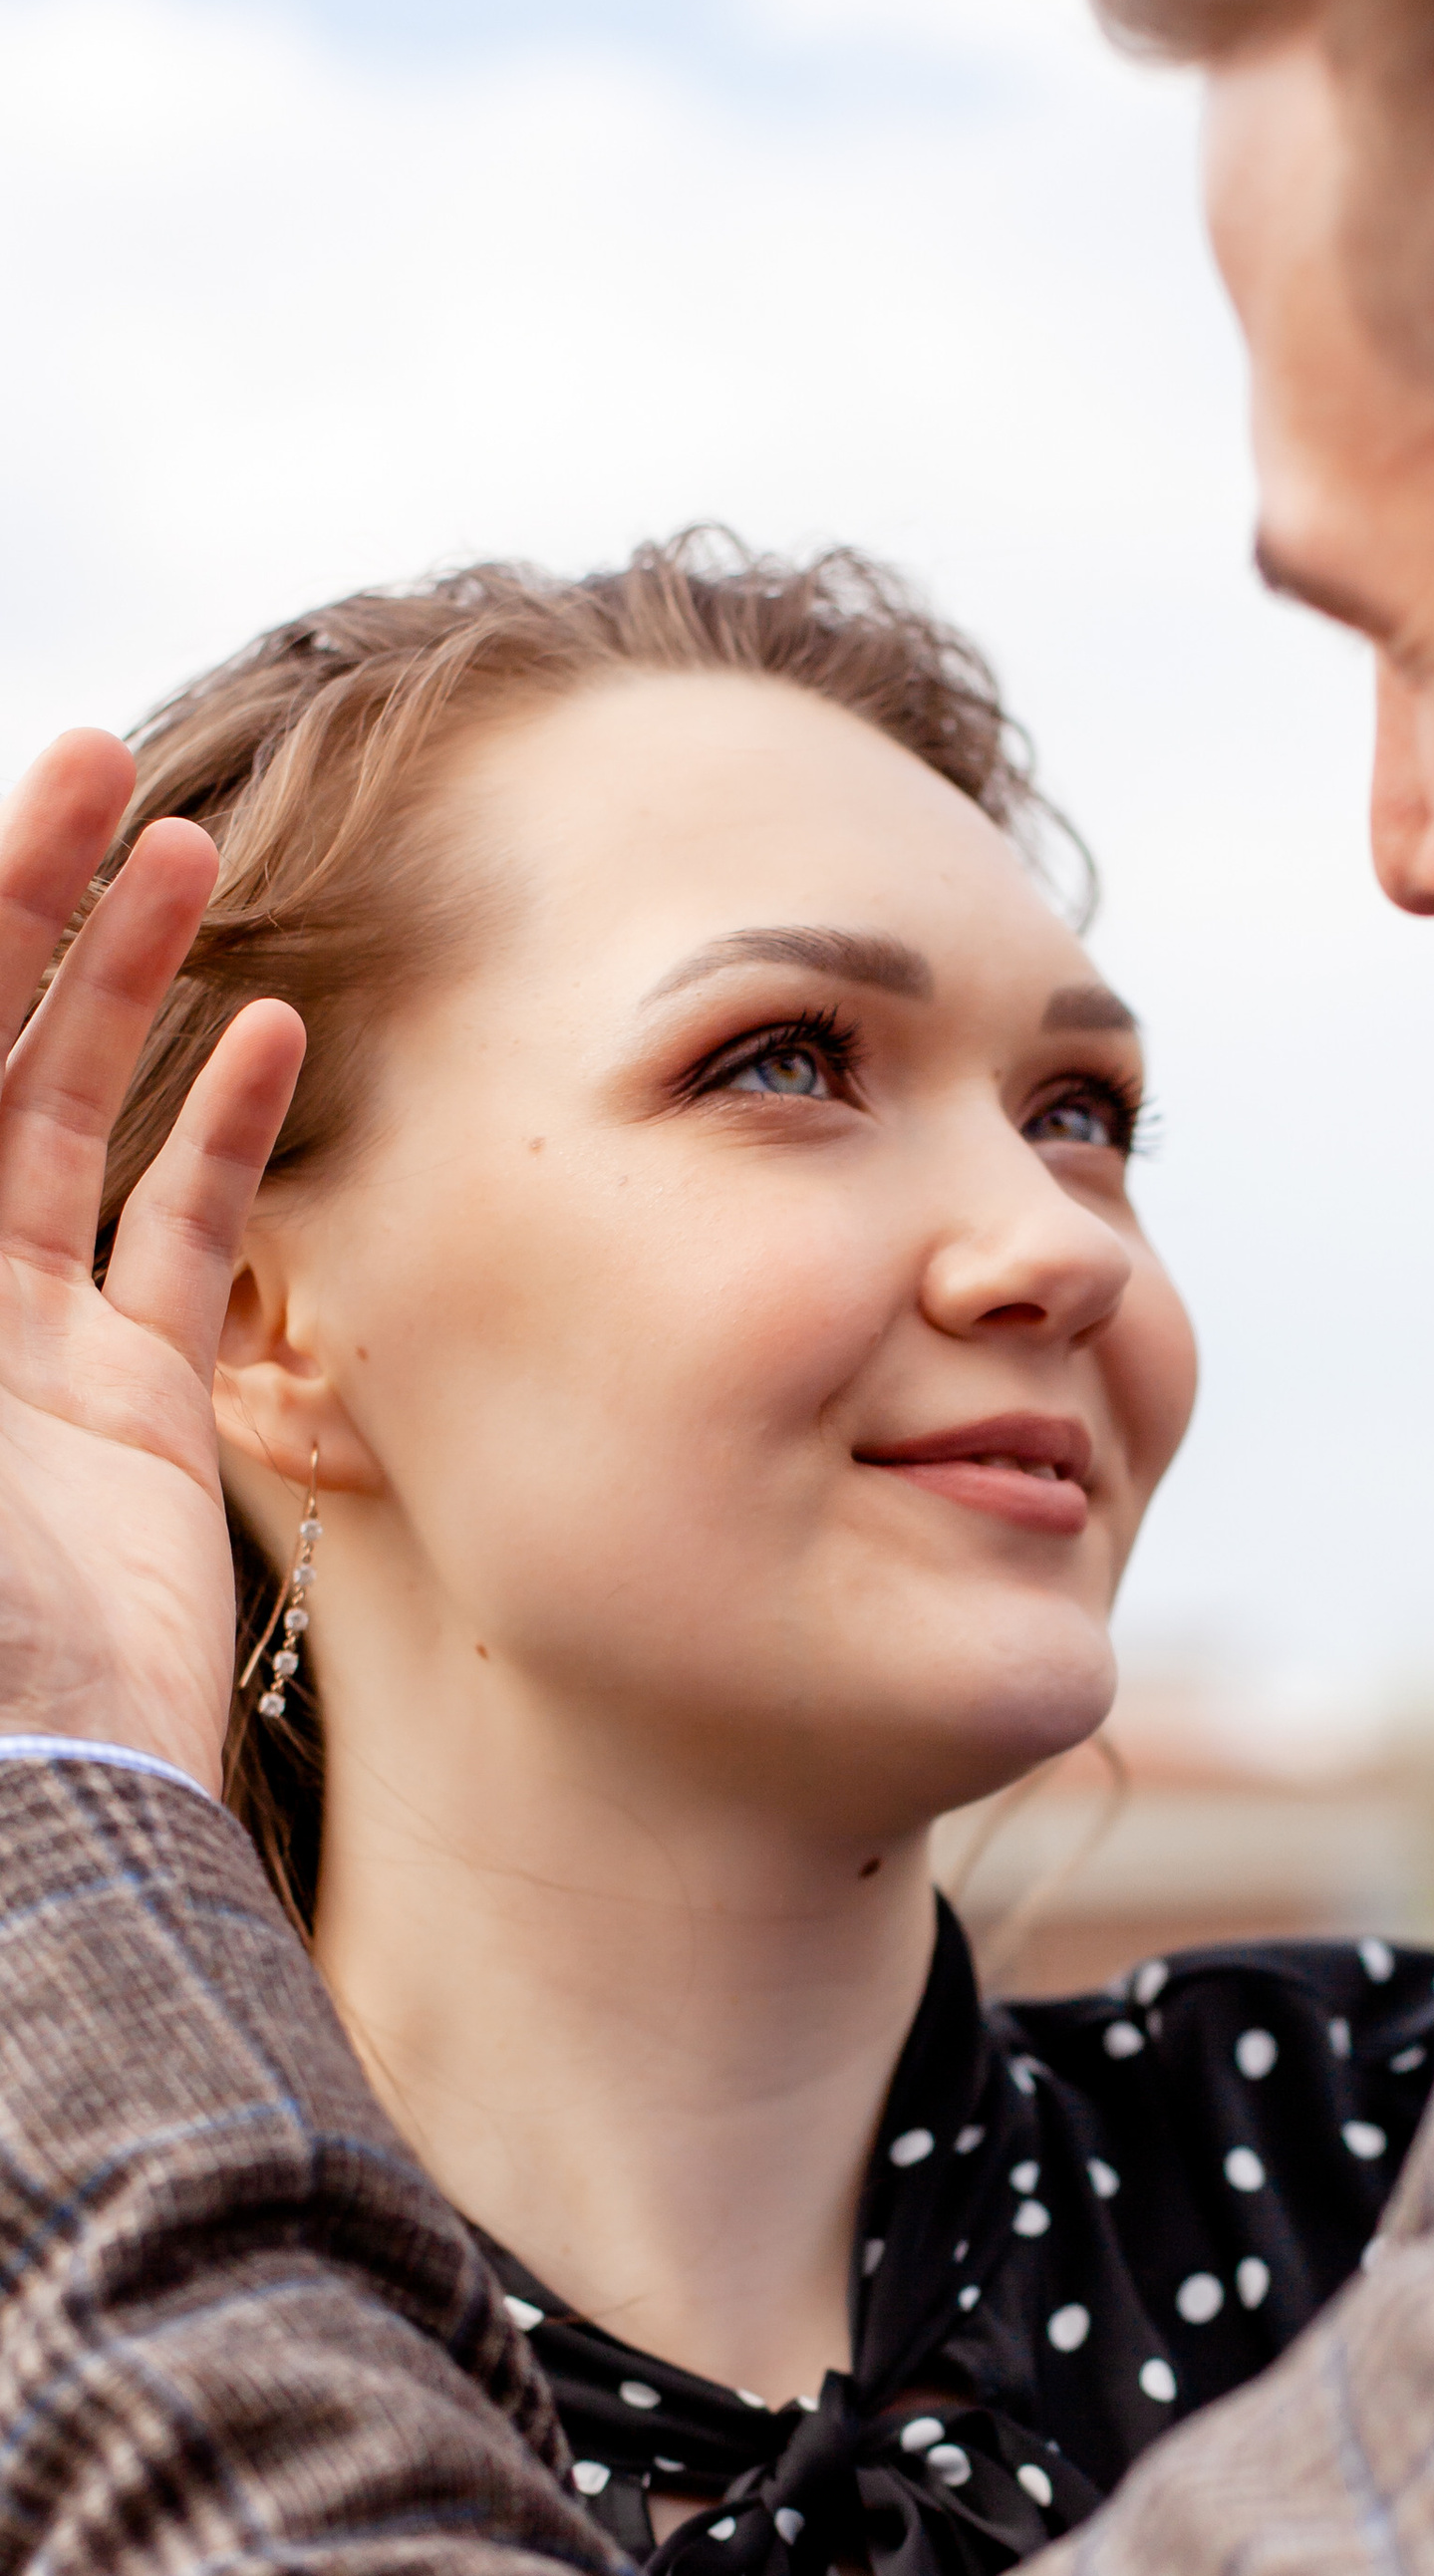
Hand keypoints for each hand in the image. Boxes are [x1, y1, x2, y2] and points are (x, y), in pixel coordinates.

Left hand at [0, 731, 301, 1783]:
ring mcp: (13, 1348)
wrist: (43, 1809)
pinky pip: (176, 1238)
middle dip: (29, 902)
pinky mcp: (122, 1413)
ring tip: (187, 854)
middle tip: (103, 766)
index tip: (18, 796)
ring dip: (124, 982)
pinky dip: (220, 1133)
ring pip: (62, 1114)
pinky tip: (266, 1032)